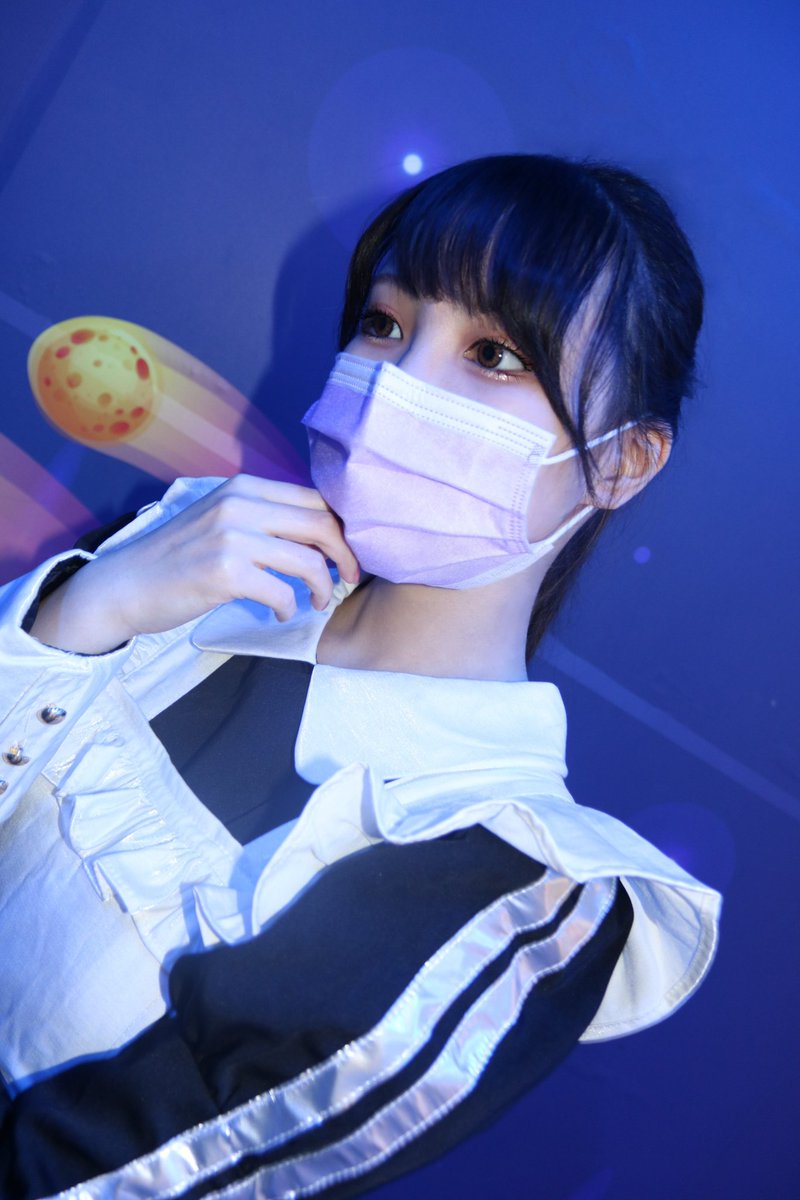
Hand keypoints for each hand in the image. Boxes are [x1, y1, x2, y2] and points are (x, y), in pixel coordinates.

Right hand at [30, 476, 359, 653]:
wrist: (124, 585)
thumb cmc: (177, 559)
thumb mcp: (220, 520)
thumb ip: (262, 517)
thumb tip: (318, 531)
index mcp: (243, 487)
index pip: (315, 498)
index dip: (340, 527)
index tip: (345, 552)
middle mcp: (239, 504)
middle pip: (321, 524)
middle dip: (345, 555)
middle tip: (349, 578)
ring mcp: (231, 537)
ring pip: (309, 560)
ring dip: (324, 587)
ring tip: (318, 602)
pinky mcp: (225, 572)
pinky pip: (282, 592)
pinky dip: (289, 608)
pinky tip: (280, 613)